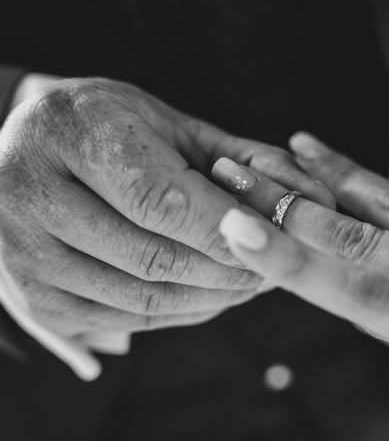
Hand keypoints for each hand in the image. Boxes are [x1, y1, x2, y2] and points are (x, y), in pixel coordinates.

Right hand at [0, 78, 333, 336]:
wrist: (30, 148)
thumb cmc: (113, 128)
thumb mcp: (170, 122)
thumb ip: (238, 157)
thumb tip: (308, 198)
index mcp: (73, 133)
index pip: (160, 200)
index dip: (225, 231)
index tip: (275, 241)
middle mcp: (32, 193)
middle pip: (154, 256)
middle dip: (229, 270)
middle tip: (277, 266)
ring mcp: (25, 253)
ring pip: (144, 297)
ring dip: (213, 297)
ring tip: (254, 281)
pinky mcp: (36, 299)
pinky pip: (127, 319)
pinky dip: (183, 312)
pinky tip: (213, 294)